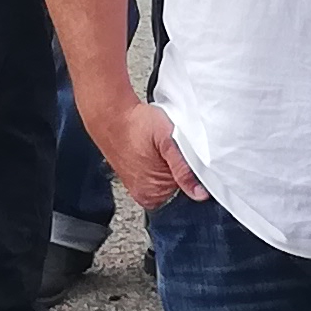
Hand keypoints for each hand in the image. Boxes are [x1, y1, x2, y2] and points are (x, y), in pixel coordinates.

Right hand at [90, 90, 204, 211]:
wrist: (112, 116)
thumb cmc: (137, 125)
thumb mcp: (169, 142)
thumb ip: (184, 170)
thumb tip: (199, 194)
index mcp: (155, 195)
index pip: (189, 190)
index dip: (192, 171)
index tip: (182, 155)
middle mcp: (146, 195)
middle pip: (178, 185)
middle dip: (180, 167)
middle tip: (168, 149)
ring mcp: (139, 187)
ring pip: (168, 178)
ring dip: (169, 164)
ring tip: (158, 149)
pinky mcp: (134, 177)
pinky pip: (157, 174)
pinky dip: (159, 162)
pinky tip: (152, 151)